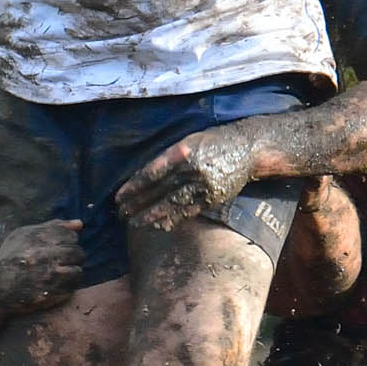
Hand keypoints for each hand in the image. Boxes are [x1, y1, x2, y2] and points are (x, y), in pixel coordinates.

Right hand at [0, 219, 84, 313]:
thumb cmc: (11, 257)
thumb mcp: (25, 235)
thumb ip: (53, 227)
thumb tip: (80, 224)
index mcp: (36, 239)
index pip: (70, 236)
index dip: (69, 241)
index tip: (63, 246)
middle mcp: (42, 256)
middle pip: (77, 253)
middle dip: (74, 257)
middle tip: (66, 261)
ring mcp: (46, 276)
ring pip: (77, 271)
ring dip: (73, 271)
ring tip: (64, 272)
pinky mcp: (48, 294)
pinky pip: (71, 288)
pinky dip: (68, 286)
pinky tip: (59, 283)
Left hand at [115, 127, 256, 228]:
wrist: (247, 148)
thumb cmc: (212, 142)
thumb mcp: (189, 141)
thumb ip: (168, 157)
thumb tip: (143, 177)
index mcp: (182, 151)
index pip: (152, 173)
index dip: (134, 187)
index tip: (119, 197)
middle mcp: (192, 169)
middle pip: (158, 190)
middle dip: (137, 204)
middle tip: (121, 214)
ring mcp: (203, 185)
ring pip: (171, 204)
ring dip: (151, 215)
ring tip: (134, 223)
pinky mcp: (212, 197)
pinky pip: (188, 212)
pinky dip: (171, 219)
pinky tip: (158, 224)